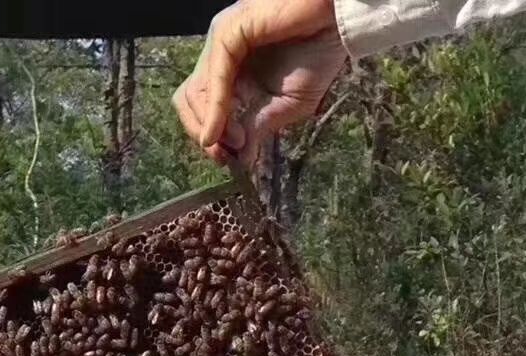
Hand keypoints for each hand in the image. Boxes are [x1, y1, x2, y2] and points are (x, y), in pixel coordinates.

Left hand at [173, 0, 345, 164]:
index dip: (208, 135)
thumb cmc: (318, 56)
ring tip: (235, 140)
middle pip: (188, 101)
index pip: (200, 106)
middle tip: (225, 155)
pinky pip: (214, 76)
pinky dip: (215, 108)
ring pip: (194, 91)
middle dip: (202, 133)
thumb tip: (241, 160)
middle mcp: (221, 56)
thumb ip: (260, 128)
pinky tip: (223, 129)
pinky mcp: (230, 31)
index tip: (228, 159)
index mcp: (232, 71)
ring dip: (211, 124)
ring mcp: (222, 41)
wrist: (336, 24)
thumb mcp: (288, 105)